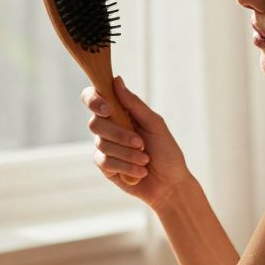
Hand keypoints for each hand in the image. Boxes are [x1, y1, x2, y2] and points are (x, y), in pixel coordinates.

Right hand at [83, 76, 192, 210]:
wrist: (171, 183)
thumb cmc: (166, 151)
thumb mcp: (155, 124)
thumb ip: (134, 104)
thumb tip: (116, 80)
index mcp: (120, 113)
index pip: (94, 99)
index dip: (94, 100)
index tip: (109, 109)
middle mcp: (109, 128)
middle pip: (95, 123)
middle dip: (119, 134)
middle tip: (141, 143)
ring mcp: (106, 148)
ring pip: (102, 145)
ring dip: (128, 153)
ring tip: (146, 159)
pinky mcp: (106, 168)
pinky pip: (106, 162)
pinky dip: (126, 166)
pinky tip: (141, 171)